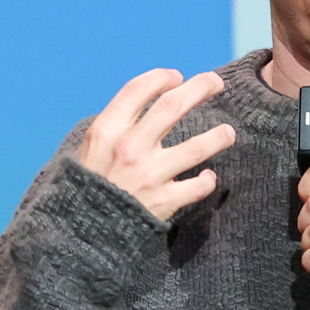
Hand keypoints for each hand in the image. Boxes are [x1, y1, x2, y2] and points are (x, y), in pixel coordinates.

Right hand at [74, 69, 235, 221]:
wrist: (82, 232)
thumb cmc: (88, 186)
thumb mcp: (90, 150)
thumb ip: (115, 127)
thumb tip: (147, 105)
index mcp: (107, 131)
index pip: (138, 90)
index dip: (161, 78)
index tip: (176, 77)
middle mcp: (129, 148)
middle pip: (173, 105)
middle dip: (200, 87)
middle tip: (215, 82)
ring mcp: (149, 175)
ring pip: (197, 147)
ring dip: (219, 136)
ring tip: (228, 132)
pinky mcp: (163, 201)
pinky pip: (197, 187)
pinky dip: (206, 181)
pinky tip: (207, 178)